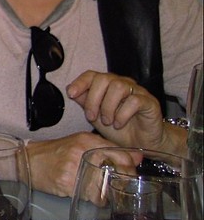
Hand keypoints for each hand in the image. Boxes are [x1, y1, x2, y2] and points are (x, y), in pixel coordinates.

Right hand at [27, 133, 142, 196]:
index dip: (130, 167)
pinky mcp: (66, 183)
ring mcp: (73, 168)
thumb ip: (107, 148)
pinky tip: (88, 195)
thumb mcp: (80, 143)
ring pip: (103, 188)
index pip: (119, 153)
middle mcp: (81, 151)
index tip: (132, 174)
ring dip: (106, 194)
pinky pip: (90, 197)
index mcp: (86, 140)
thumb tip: (137, 158)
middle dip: (120, 182)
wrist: (28, 160)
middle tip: (121, 188)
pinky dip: (93, 199)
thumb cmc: (55, 153)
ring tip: (101, 193)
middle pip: (114, 172)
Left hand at [66, 71, 182, 153]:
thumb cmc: (118, 129)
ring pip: (119, 87)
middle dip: (93, 98)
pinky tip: (119, 124)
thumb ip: (85, 102)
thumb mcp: (96, 117)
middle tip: (91, 117)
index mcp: (108, 85)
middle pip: (104, 78)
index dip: (80, 82)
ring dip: (108, 106)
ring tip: (107, 122)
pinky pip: (135, 100)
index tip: (71, 94)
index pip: (92, 75)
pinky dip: (123, 114)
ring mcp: (137, 91)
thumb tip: (70, 90)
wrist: (141, 144)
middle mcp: (122, 84)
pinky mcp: (150, 102)